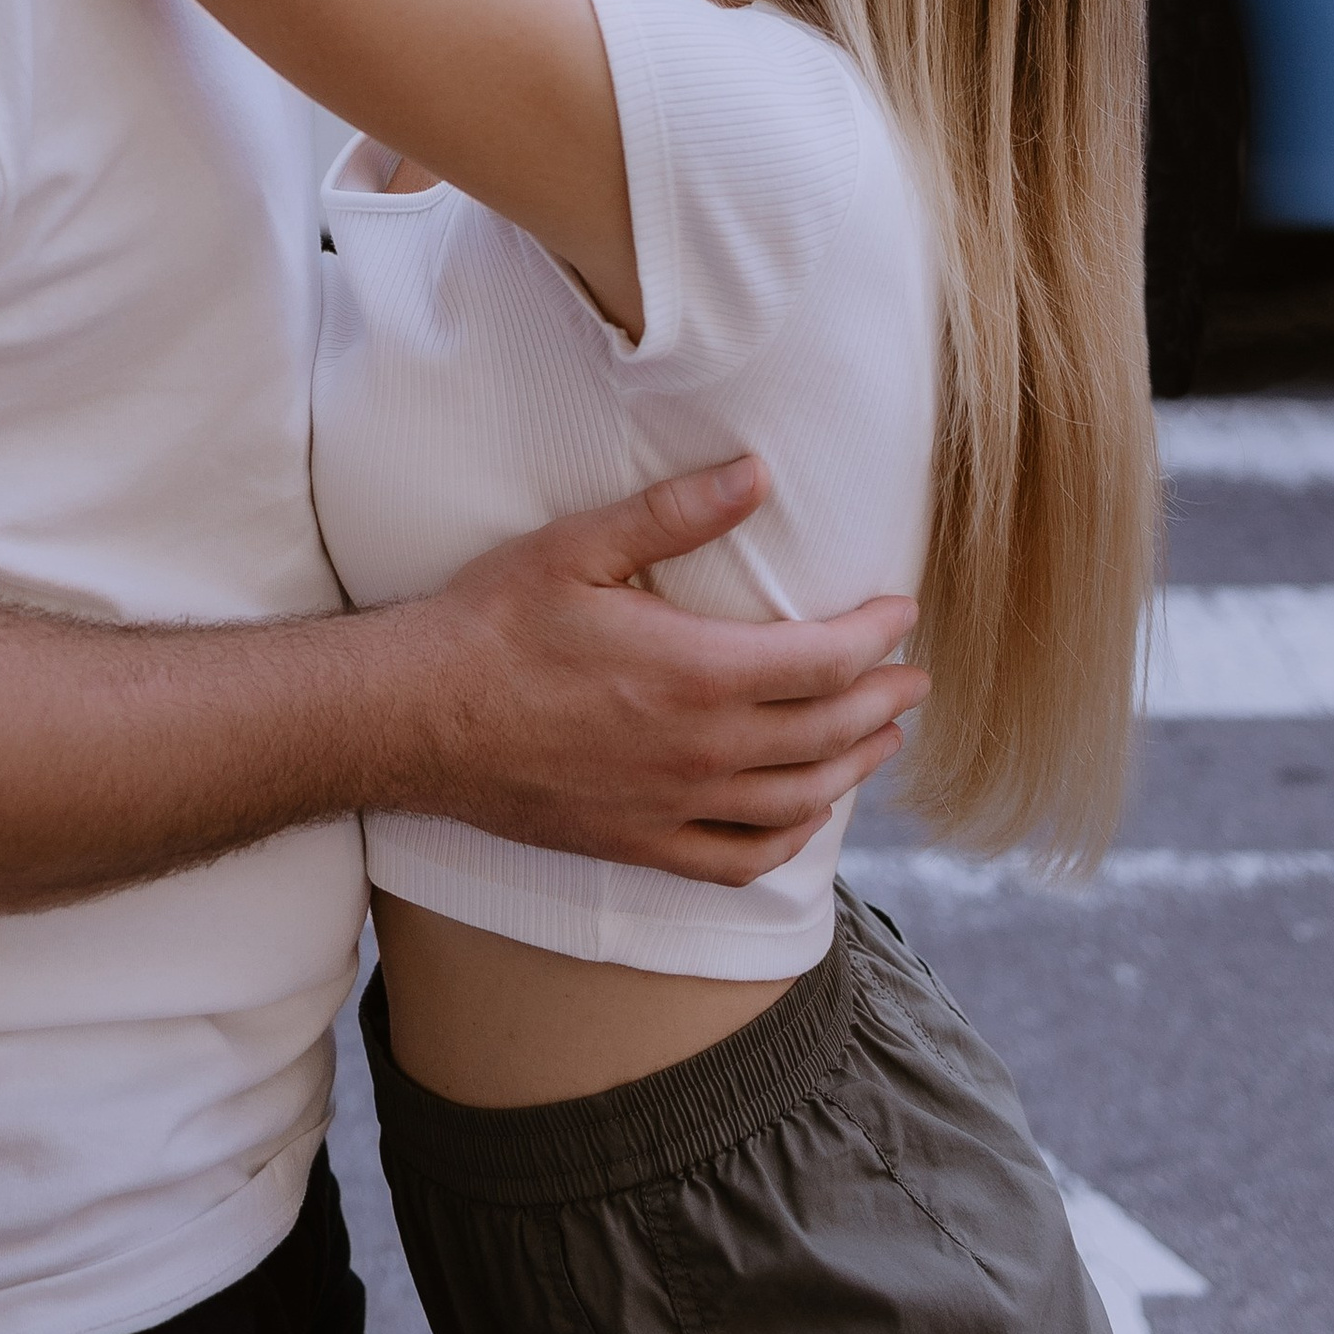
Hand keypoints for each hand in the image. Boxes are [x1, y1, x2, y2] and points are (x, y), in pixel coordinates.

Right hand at [409, 458, 926, 888]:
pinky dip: (791, 838)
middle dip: (884, 701)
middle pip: (828, 732)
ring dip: (855, 766)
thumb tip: (757, 475)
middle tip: (914, 677)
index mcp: (696, 672)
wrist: (419, 718)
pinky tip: (806, 815)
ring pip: (799, 798)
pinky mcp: (642, 845)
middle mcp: (701, 751)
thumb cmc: (494, 624)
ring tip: (882, 738)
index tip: (902, 613)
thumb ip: (676, 514)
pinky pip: (742, 858)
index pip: (824, 660)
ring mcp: (675, 807)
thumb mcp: (580, 547)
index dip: (876, 635)